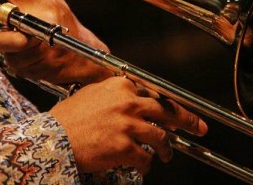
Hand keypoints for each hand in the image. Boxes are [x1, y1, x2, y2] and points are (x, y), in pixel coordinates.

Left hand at [0, 0, 111, 84]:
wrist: (84, 61)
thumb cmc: (70, 30)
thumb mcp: (57, 2)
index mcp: (40, 6)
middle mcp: (35, 27)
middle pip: (0, 29)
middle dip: (5, 33)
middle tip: (19, 34)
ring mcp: (30, 51)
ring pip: (3, 47)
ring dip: (12, 48)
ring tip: (31, 46)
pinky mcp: (26, 68)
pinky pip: (10, 62)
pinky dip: (18, 60)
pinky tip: (34, 57)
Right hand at [49, 76, 207, 173]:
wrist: (53, 138)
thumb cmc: (69, 118)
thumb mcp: (93, 94)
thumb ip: (116, 94)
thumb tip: (136, 100)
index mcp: (120, 87)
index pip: (154, 93)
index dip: (170, 104)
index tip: (179, 110)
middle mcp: (128, 103)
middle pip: (167, 111)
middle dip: (186, 120)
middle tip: (199, 127)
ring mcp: (128, 125)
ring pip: (161, 138)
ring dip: (166, 149)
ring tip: (166, 154)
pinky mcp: (125, 148)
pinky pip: (145, 159)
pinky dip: (146, 164)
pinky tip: (142, 165)